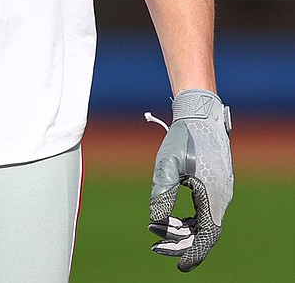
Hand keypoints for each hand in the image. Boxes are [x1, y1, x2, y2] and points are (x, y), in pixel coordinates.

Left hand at [149, 89, 232, 271]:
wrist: (200, 113)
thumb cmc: (183, 137)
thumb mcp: (167, 165)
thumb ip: (162, 194)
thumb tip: (157, 222)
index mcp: (213, 195)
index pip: (206, 236)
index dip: (192, 253)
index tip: (176, 265)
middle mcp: (222, 197)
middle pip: (206, 233)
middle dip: (181, 243)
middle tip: (156, 246)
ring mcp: (222, 191)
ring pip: (206, 223)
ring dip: (185, 231)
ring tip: (159, 232)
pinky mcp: (218, 184)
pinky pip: (207, 211)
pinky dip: (191, 220)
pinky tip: (174, 219)